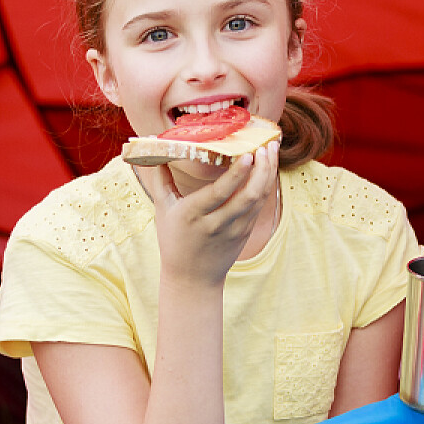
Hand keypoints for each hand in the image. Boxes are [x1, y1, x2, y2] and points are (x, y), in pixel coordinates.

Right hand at [133, 141, 279, 288]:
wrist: (192, 278)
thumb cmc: (174, 240)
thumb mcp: (162, 211)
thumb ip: (160, 180)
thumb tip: (151, 150)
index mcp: (193, 215)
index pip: (219, 193)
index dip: (237, 174)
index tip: (248, 154)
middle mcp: (217, 223)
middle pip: (247, 195)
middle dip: (262, 169)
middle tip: (267, 145)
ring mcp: (235, 229)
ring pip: (258, 199)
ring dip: (268, 174)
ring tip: (271, 150)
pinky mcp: (246, 232)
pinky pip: (259, 205)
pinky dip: (266, 184)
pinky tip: (268, 167)